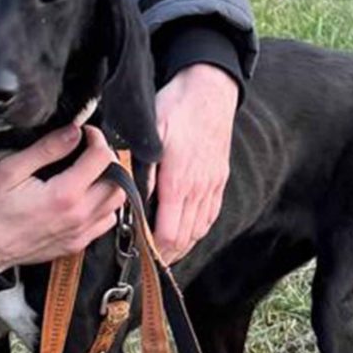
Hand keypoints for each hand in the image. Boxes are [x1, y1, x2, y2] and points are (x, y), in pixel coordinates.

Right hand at [0, 125, 124, 271]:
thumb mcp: (11, 170)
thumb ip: (46, 149)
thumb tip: (73, 132)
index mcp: (64, 195)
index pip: (102, 158)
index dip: (96, 138)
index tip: (85, 133)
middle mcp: (78, 216)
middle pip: (118, 181)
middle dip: (107, 159)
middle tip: (88, 150)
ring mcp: (80, 233)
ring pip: (116, 203)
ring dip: (109, 183)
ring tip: (89, 172)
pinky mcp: (76, 244)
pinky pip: (105, 222)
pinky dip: (103, 206)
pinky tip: (85, 197)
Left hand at [151, 64, 236, 263]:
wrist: (209, 88)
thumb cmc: (174, 107)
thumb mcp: (149, 134)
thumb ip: (142, 170)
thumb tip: (133, 200)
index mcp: (178, 182)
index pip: (167, 233)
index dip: (153, 251)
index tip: (139, 258)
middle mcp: (198, 189)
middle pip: (183, 238)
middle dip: (165, 255)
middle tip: (148, 265)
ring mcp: (212, 184)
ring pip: (199, 230)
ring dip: (182, 246)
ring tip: (164, 254)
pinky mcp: (220, 178)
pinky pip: (211, 215)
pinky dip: (198, 230)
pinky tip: (187, 233)